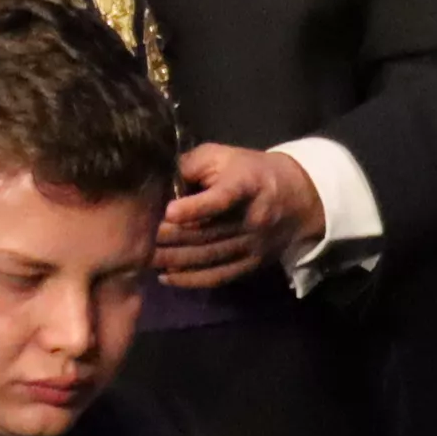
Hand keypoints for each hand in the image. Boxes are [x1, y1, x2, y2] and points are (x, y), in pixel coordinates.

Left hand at [158, 143, 324, 289]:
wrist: (298, 197)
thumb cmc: (250, 171)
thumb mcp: (223, 156)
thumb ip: (190, 165)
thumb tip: (157, 183)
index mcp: (247, 185)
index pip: (222, 198)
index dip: (196, 207)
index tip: (169, 211)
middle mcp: (252, 219)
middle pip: (207, 233)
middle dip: (170, 238)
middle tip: (139, 238)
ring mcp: (253, 246)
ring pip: (209, 257)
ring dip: (174, 260)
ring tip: (144, 259)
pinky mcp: (251, 264)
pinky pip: (219, 277)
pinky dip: (191, 279)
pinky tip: (167, 277)